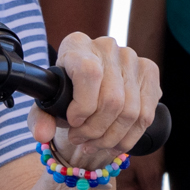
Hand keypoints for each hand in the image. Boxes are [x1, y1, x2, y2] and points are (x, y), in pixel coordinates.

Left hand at [38, 32, 159, 171]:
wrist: (87, 85)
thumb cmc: (64, 93)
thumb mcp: (47, 104)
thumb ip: (40, 118)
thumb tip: (42, 134)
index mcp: (77, 44)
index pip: (89, 73)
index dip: (83, 105)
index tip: (72, 121)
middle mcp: (107, 46)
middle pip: (112, 99)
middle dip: (95, 130)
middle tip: (81, 141)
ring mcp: (132, 58)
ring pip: (130, 111)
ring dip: (111, 138)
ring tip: (95, 145)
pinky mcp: (149, 71)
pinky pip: (146, 115)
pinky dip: (129, 137)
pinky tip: (114, 143)